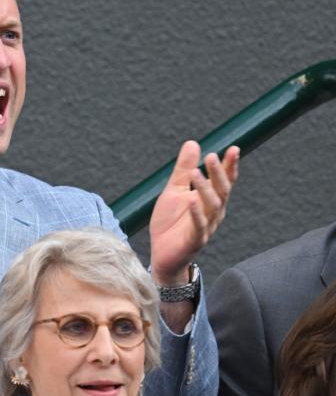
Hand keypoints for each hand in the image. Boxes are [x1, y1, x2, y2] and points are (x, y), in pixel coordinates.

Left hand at [149, 141, 239, 284]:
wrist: (162, 253)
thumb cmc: (171, 221)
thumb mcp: (174, 190)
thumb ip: (184, 169)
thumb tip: (193, 143)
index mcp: (210, 199)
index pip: (224, 180)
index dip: (229, 166)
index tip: (233, 149)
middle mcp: (213, 212)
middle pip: (221, 190)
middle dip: (218, 173)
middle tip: (212, 156)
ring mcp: (206, 227)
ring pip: (212, 206)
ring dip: (205, 189)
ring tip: (196, 172)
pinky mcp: (195, 240)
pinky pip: (199, 226)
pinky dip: (196, 213)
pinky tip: (192, 200)